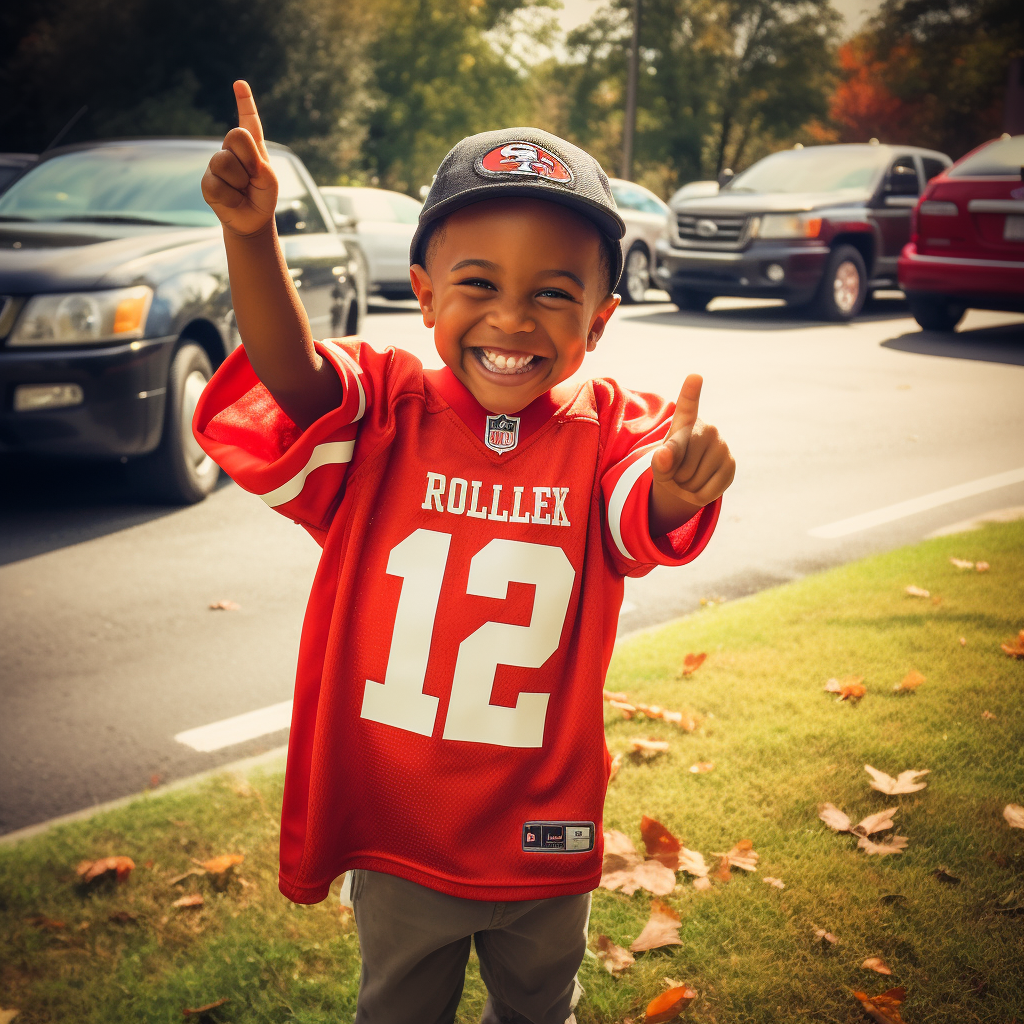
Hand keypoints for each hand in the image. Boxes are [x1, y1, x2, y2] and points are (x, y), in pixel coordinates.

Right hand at [201, 81, 278, 236]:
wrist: (252, 220)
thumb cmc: (262, 197)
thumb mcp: (270, 182)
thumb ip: (261, 169)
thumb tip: (241, 164)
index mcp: (251, 146)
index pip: (248, 120)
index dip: (244, 102)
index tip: (240, 84)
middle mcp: (231, 150)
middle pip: (236, 136)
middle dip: (249, 158)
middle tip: (253, 176)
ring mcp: (216, 164)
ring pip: (224, 163)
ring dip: (239, 181)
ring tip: (242, 190)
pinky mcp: (207, 182)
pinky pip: (217, 185)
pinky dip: (230, 197)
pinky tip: (233, 200)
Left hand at [651, 374, 734, 510]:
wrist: (688, 481)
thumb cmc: (670, 465)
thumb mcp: (659, 463)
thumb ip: (659, 460)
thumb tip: (663, 457)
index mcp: (684, 422)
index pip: (687, 405)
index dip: (690, 392)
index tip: (694, 377)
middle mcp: (707, 429)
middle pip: (681, 464)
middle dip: (675, 475)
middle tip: (680, 470)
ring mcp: (722, 446)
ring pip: (693, 480)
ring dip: (686, 487)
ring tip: (690, 476)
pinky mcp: (731, 465)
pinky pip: (706, 491)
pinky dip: (698, 496)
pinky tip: (702, 484)